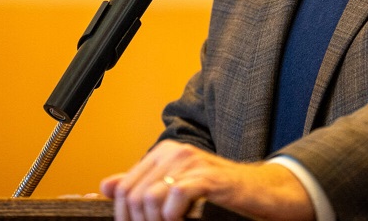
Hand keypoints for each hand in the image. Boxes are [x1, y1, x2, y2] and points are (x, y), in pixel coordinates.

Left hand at [99, 140, 314, 220]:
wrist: (262, 193)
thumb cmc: (221, 195)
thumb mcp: (178, 188)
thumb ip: (142, 185)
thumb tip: (105, 186)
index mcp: (163, 154)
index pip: (123, 188)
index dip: (123, 216)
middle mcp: (174, 152)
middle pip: (132, 195)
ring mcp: (192, 162)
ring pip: (148, 197)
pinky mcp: (208, 177)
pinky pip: (175, 198)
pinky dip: (173, 218)